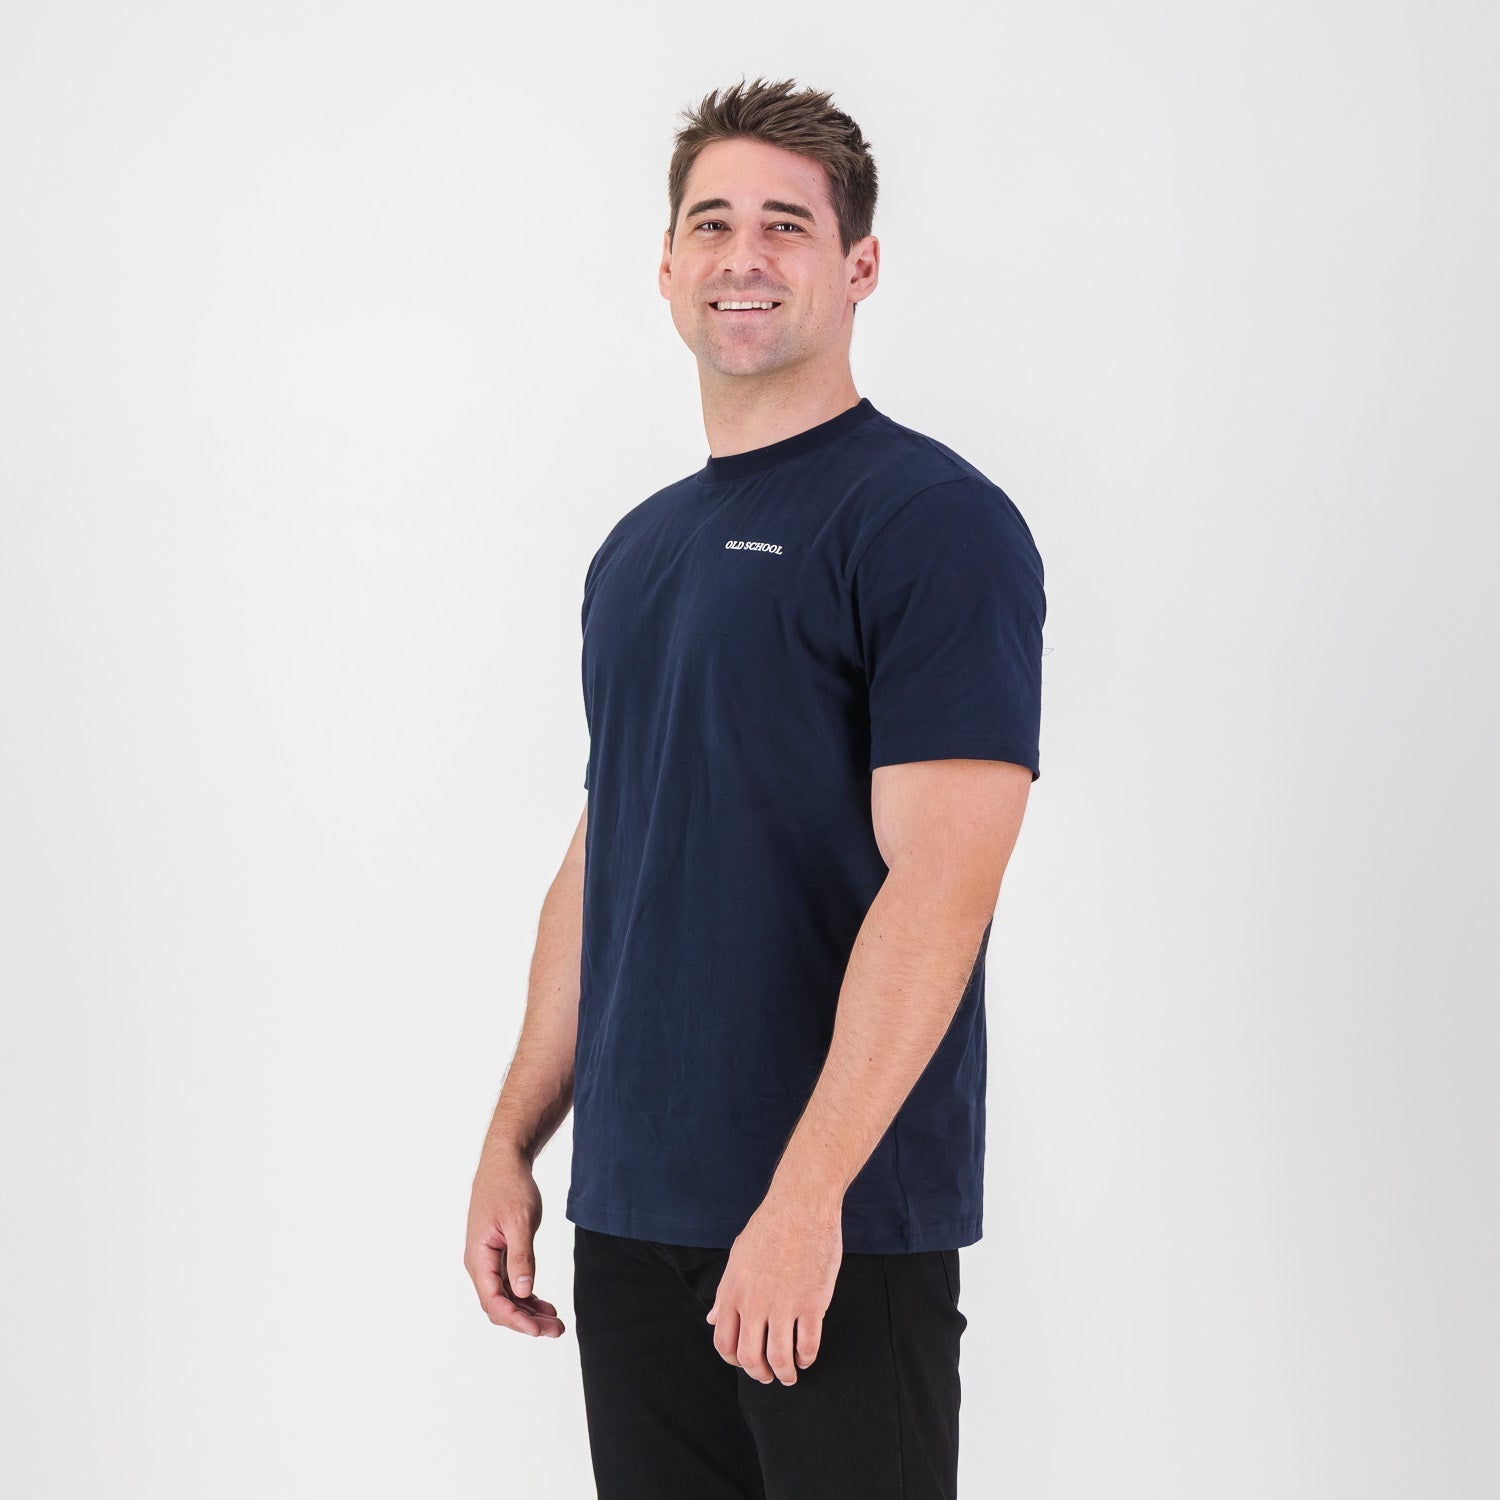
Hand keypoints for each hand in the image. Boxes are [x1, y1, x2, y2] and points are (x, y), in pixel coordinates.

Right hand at [464, 1149, 566, 1337]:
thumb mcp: (520, 1220)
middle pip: (500, 1305)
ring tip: (556, 1323)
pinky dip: (527, 1297)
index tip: (538, 1330)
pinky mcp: (499, 1255)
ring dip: (529, 1312)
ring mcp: (489, 1261)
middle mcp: (479, 1264)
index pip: (494, 1300)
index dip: (516, 1319)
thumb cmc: (509, 1187)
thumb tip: (524, 1292)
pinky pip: (511, 1284)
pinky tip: (546, 1305)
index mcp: (478, 1257)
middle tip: (557, 1330)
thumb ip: (521, 1257)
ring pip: (507, 1297)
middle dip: (527, 1321)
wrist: (504, 1163)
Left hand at [706, 1197, 841, 1385]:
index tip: (746, 1363)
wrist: (801, 1206)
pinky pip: (808, 1344)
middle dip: (760, 1374)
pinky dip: (806, 1357)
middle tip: (769, 1376)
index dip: (734, 1361)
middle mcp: (755, 1303)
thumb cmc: (769, 1227)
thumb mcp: (738, 1257)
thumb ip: (726, 1292)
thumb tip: (712, 1318)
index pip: (724, 1343)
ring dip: (785, 1374)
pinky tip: (807, 1356)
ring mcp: (784, 1305)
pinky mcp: (812, 1303)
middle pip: (751, 1357)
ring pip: (780, 1358)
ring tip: (790, 1375)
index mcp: (733, 1292)